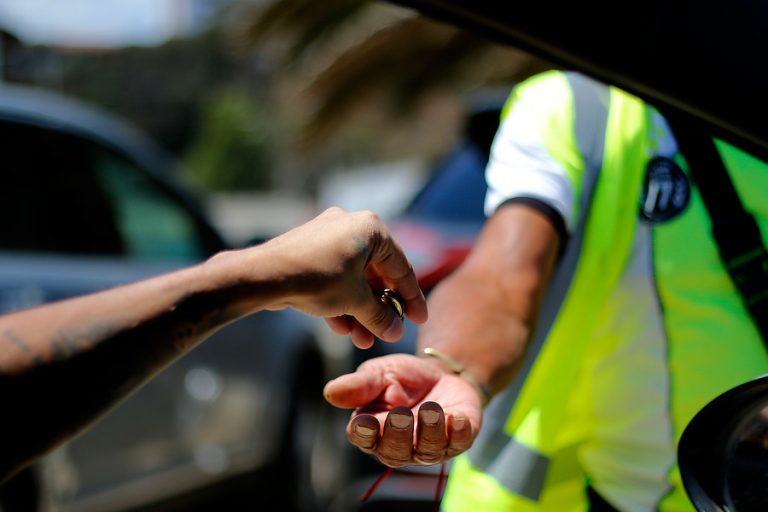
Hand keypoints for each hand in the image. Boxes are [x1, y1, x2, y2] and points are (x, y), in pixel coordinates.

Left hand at [262, 207, 427, 347]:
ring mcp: (327, 235)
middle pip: (376, 274)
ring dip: (359, 310)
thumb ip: (380, 317)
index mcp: (371, 228)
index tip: (419, 320)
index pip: (401, 267)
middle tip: (387, 333)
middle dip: (379, 309)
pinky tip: (341, 328)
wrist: (264, 276)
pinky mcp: (308, 249)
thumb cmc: (317, 280)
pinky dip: (340, 300)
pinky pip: (334, 277)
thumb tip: (396, 332)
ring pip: (353, 279)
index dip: (412, 298)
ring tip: (361, 340)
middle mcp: (351, 224)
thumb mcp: (355, 301)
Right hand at [323, 354, 482, 466]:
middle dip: (398, 434)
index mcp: (373, 429)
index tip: (366, 422)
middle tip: (400, 415)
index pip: (364, 438)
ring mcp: (430, 447)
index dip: (365, 433)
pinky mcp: (459, 440)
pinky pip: (459, 442)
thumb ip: (359, 385)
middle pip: (395, 451)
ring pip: (427, 450)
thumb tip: (330, 392)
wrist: (441, 373)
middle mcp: (400, 445)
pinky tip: (457, 417)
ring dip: (429, 432)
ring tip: (431, 410)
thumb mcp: (379, 374)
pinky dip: (459, 432)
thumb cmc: (402, 378)